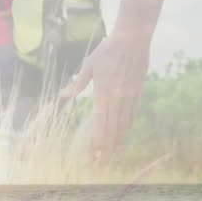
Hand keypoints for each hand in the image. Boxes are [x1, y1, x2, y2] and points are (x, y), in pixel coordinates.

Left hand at [59, 30, 151, 162]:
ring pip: (124, 123)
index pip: (100, 122)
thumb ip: (78, 83)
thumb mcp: (89, 64)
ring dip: (117, 139)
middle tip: (102, 161)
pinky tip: (124, 132)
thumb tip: (63, 96)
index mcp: (103, 92)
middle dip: (107, 146)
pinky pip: (133, 113)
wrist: (133, 39)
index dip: (98, 140)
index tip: (95, 154)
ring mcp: (129, 96)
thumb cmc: (108, 49)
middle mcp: (118, 98)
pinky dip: (127, 125)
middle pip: (112, 128)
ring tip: (111, 152)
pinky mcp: (138, 91)